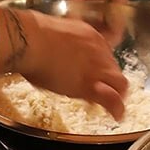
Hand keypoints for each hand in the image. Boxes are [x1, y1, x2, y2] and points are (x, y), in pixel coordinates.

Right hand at [0, 8, 127, 120]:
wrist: (29, 40)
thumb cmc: (32, 37)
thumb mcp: (54, 34)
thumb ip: (64, 43)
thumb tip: (59, 52)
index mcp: (89, 34)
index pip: (105, 52)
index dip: (102, 65)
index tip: (95, 72)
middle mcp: (98, 48)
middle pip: (114, 67)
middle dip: (108, 79)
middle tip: (99, 89)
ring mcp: (97, 67)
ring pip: (120, 83)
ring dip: (116, 94)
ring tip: (112, 105)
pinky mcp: (91, 85)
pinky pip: (113, 100)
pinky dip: (116, 109)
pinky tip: (116, 115)